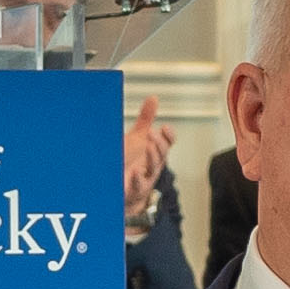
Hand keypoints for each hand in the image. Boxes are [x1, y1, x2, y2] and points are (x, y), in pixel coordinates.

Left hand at [121, 93, 172, 217]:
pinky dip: (138, 179)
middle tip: (153, 133)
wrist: (120, 187)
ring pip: (153, 169)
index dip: (168, 136)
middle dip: (159, 144)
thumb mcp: (138, 138)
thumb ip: (146, 119)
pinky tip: (136, 171)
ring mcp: (145, 178)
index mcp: (154, 151)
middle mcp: (152, 165)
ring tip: (148, 146)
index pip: (167, 143)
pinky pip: (139, 185)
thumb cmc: (130, 162)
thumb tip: (153, 99)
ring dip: (153, 157)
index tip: (165, 128)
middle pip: (161, 154)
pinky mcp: (136, 189)